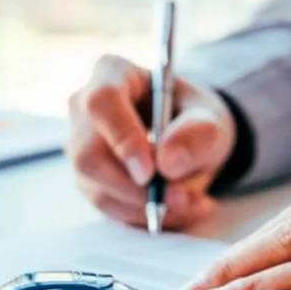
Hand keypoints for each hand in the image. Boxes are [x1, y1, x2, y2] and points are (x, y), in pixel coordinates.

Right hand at [67, 55, 235, 228]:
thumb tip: (166, 162)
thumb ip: (196, 134)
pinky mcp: (88, 179)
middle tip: (179, 198)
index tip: (150, 172)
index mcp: (112, 74)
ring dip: (146, 206)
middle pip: (88, 155)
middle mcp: (84, 108)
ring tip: (191, 203)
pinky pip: (108, 207)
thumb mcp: (210, 120)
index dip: (122, 139)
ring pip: (97, 188)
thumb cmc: (195, 119)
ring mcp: (80, 146)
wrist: (190, 141)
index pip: (102, 103)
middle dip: (135, 187)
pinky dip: (144, 216)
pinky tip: (176, 209)